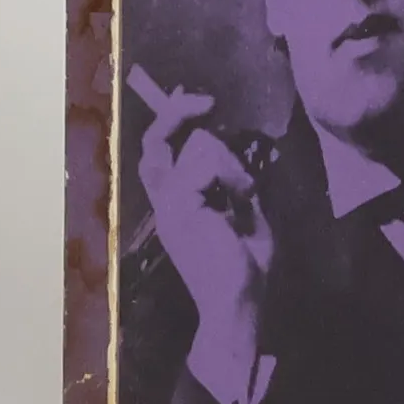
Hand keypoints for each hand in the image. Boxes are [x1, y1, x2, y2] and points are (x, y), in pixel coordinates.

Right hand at [136, 77, 273, 403]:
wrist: (239, 302)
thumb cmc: (246, 268)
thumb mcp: (248, 216)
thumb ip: (237, 186)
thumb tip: (236, 155)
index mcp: (178, 207)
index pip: (160, 156)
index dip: (172, 124)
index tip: (199, 104)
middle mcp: (166, 204)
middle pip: (154, 144)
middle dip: (178, 113)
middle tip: (207, 102)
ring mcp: (169, 205)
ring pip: (195, 148)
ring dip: (230, 164)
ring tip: (245, 195)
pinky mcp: (180, 206)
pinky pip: (206, 164)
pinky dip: (232, 175)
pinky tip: (243, 198)